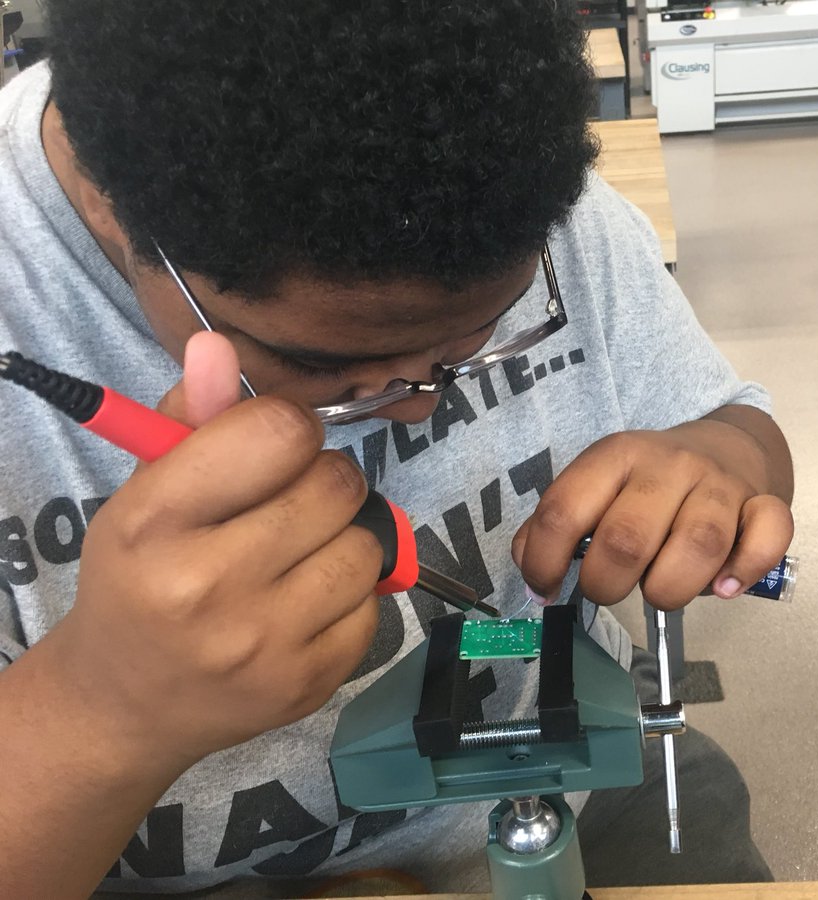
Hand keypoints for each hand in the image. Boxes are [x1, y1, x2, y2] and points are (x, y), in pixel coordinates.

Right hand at [43, 333, 381, 768]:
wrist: (127, 702)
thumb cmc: (141, 578)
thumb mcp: (146, 493)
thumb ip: (189, 417)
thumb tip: (219, 344)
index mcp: (154, 523)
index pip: (278, 433)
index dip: (291, 428)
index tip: (276, 446)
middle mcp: (206, 585)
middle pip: (336, 486)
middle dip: (324, 481)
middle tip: (292, 501)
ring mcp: (262, 643)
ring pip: (367, 545)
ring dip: (344, 537)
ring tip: (299, 553)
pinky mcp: (308, 684)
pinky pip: (375, 605)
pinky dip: (351, 596)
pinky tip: (305, 604)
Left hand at [512, 412, 793, 610]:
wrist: (726, 448)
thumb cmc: (649, 486)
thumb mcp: (597, 488)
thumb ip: (557, 526)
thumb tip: (534, 572)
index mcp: (616, 456)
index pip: (564, 510)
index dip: (544, 561)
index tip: (546, 589)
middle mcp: (668, 465)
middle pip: (628, 538)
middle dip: (607, 584)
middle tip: (610, 590)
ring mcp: (719, 484)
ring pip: (699, 543)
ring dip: (671, 588)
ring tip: (661, 593)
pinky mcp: (763, 503)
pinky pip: (768, 535)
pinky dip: (745, 569)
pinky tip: (724, 587)